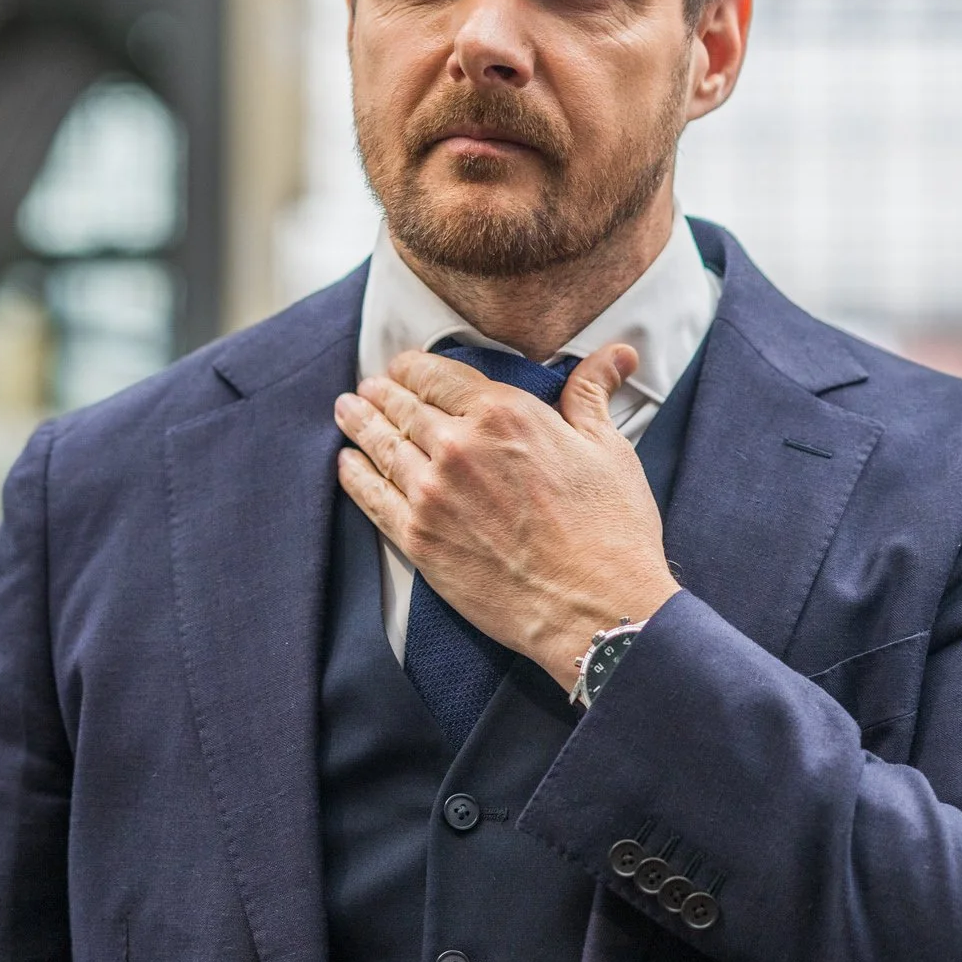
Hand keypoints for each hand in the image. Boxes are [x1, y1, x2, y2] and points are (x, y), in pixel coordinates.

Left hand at [335, 342, 678, 692]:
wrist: (595, 607)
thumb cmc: (610, 531)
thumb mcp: (607, 448)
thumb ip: (591, 394)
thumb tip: (615, 354)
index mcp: (502, 413)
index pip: (435, 374)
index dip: (412, 367)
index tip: (403, 368)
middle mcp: (458, 446)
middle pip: (402, 406)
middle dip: (380, 393)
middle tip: (366, 388)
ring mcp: (431, 493)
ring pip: (380, 445)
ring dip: (358, 423)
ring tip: (346, 411)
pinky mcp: (418, 539)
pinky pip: (371, 496)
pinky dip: (354, 474)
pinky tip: (347, 463)